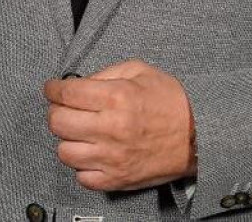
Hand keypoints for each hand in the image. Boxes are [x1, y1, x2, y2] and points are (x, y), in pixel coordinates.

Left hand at [43, 59, 196, 191]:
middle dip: (56, 111)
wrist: (199, 137)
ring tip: (80, 132)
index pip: (66, 94)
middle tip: (65, 108)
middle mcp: (111, 129)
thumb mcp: (141, 71)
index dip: (53, 88)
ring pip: (64, 152)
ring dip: (68, 139)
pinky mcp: (117, 180)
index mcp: (116, 98)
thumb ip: (106, 73)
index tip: (52, 88)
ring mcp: (112, 158)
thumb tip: (78, 83)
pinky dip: (82, 165)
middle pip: (58, 122)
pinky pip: (82, 177)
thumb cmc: (172, 102)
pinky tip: (92, 152)